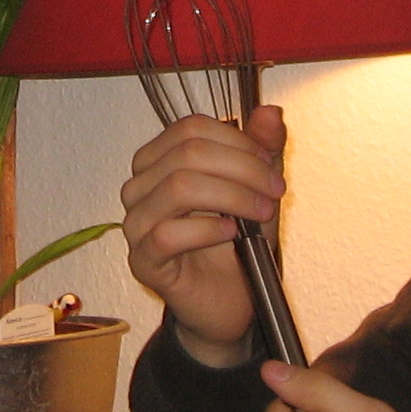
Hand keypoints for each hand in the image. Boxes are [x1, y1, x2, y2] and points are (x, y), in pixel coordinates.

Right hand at [119, 106, 286, 365]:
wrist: (231, 300)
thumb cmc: (237, 241)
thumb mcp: (257, 188)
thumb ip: (262, 150)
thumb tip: (271, 111)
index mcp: (161, 159)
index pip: (191, 128)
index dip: (237, 141)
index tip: (271, 165)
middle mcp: (140, 186)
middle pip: (187, 153)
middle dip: (242, 169)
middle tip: (274, 192)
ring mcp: (136, 223)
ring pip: (177, 187)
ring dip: (231, 196)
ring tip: (260, 213)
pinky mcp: (142, 261)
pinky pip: (166, 233)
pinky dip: (208, 229)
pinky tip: (233, 234)